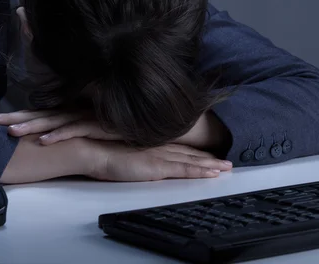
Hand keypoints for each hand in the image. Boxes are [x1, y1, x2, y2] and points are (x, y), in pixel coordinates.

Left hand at [0, 109, 121, 143]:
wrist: (148, 121)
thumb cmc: (118, 125)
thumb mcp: (90, 127)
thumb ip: (72, 129)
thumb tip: (51, 138)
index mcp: (68, 112)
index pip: (37, 113)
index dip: (15, 115)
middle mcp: (73, 112)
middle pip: (38, 114)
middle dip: (13, 117)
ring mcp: (84, 117)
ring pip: (53, 121)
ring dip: (32, 126)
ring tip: (11, 132)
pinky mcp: (97, 124)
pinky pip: (74, 130)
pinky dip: (58, 136)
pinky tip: (43, 142)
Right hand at [87, 140, 232, 181]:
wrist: (92, 150)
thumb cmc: (100, 149)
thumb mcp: (120, 150)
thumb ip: (133, 153)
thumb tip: (135, 158)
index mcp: (150, 144)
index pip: (179, 148)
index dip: (196, 152)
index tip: (209, 154)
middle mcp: (159, 147)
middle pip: (190, 153)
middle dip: (209, 158)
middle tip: (226, 162)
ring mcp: (159, 156)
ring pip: (192, 160)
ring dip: (211, 164)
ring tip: (227, 168)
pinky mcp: (157, 166)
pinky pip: (185, 169)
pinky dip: (200, 171)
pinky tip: (213, 173)